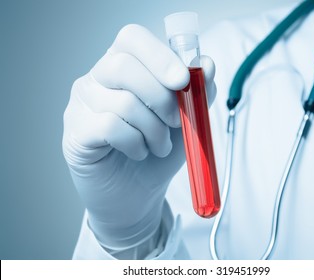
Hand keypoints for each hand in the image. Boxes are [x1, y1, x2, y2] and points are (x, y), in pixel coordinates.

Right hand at [62, 24, 215, 251]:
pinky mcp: (76, 132)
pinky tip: (139, 152)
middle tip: (178, 122)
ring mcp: (82, 104)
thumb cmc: (158, 150)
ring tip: (160, 145)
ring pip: (122, 102)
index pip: (132, 38)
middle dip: (161, 98)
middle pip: (123, 66)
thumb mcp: (187, 118)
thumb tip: (206, 63)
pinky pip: (109, 127)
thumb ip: (198, 91)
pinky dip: (135, 143)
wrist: (137, 193)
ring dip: (154, 129)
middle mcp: (97, 78)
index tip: (183, 81)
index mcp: (124, 65)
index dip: (159, 56)